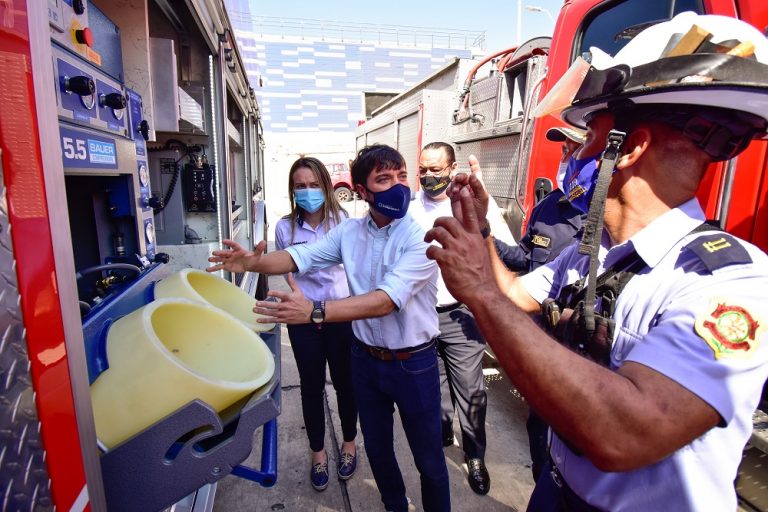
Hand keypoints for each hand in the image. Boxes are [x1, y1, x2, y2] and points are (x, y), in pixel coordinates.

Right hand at [207, 239, 266, 272]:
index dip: (229, 243)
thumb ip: (259, 248)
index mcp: (239, 249)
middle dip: (220, 253)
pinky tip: (208, 269)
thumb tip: (263, 242)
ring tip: (209, 259)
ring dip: (215, 259)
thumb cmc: (253, 258)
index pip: (233, 245)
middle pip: (225, 252)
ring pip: (220, 259)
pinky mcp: (226, 266)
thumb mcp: (257, 254)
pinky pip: (219, 267)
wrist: (251, 264)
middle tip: (215, 252)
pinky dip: (213, 268)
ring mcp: (228, 259)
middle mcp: (232, 254)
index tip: (224, 241)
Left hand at [253, 273, 312, 323]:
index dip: (274, 293)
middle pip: (274, 305)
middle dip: (265, 305)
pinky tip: (259, 319)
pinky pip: (274, 320)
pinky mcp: (284, 320)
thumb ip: (292, 282)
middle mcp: (286, 306)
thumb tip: (289, 273)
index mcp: (290, 298)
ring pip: (272, 313)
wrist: (309, 313)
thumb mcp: (298, 291)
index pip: (281, 295)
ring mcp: (285, 314)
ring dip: (263, 312)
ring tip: (255, 310)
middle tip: (257, 303)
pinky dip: (266, 320)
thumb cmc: (302, 302)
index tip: (268, 292)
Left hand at [425, 186, 494, 305]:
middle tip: (433, 228)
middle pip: (448, 221)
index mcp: (475, 238)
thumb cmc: (481, 276)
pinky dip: (429, 251)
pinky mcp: (446, 259)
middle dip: (438, 221)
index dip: (465, 202)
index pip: (471, 215)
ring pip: (438, 232)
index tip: (463, 191)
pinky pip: (432, 249)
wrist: (482, 291)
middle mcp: (465, 240)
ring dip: (430, 235)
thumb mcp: (480, 254)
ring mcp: (456, 249)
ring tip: (428, 240)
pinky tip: (430, 256)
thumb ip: (472, 245)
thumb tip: (464, 242)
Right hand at [447, 154, 489, 231]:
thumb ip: (478, 186)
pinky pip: (449, 189)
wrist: (471, 224)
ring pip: (455, 182)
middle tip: (458, 180)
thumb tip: (473, 175)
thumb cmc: (480, 212)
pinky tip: (451, 194)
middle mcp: (469, 187)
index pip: (476, 172)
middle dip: (460, 176)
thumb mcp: (482, 198)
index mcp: (478, 185)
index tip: (471, 158)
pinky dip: (449, 190)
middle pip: (463, 176)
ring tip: (455, 191)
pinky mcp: (453, 197)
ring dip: (454, 184)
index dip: (473, 164)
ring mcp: (460, 191)